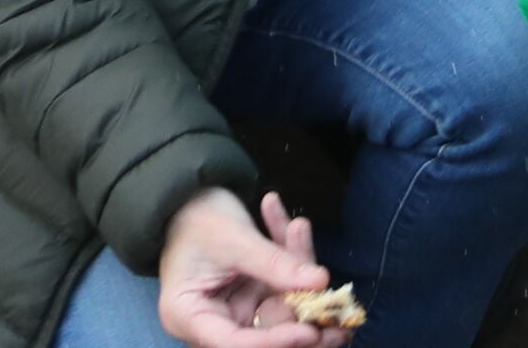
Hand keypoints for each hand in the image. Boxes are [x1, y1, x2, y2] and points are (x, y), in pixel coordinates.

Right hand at [152, 186, 328, 347]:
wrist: (186, 194)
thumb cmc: (194, 216)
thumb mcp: (233, 238)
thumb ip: (273, 262)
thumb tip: (319, 281)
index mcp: (189, 316)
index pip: (235, 343)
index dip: (276, 341)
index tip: (310, 330)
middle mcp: (214, 322)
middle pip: (266, 337)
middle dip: (306, 322)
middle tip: (341, 317)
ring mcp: (238, 311)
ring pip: (284, 314)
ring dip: (304, 283)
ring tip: (314, 253)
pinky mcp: (256, 297)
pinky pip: (285, 291)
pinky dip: (295, 262)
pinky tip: (296, 227)